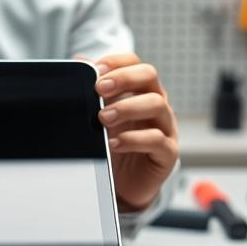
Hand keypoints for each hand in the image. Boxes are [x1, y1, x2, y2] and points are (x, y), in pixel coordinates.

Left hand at [92, 53, 178, 211]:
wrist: (124, 184)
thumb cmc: (116, 145)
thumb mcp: (101, 117)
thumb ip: (92, 92)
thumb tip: (79, 62)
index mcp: (140, 91)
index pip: (135, 64)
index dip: (117, 62)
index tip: (96, 70)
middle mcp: (156, 104)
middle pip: (150, 76)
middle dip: (123, 78)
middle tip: (99, 89)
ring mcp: (165, 127)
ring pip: (156, 104)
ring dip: (127, 107)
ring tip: (103, 118)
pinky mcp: (167, 152)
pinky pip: (157, 140)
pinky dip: (134, 139)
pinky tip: (115, 143)